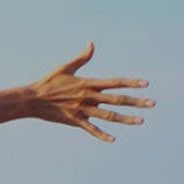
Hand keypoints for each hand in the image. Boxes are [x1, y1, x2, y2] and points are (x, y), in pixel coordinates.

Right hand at [23, 42, 152, 141]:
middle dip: (136, 101)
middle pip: (117, 100)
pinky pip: (91, 129)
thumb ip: (81, 57)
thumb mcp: (65, 67)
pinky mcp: (75, 121)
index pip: (115, 82)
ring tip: (141, 121)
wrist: (31, 100)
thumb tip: (91, 43)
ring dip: (126, 119)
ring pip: (108, 116)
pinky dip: (102, 135)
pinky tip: (113, 139)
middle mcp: (88, 97)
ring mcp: (82, 110)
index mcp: (88, 83)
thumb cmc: (48, 82)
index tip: (146, 84)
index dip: (131, 82)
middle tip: (152, 103)